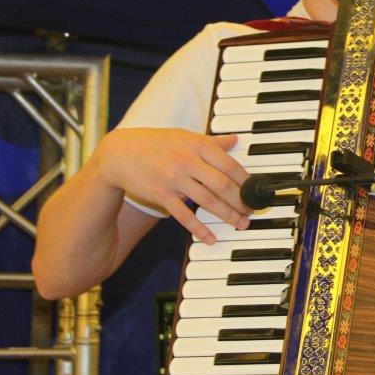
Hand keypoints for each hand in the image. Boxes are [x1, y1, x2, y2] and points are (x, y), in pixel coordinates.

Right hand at [94, 127, 250, 243]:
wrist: (119, 154)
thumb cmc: (155, 143)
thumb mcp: (184, 136)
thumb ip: (211, 141)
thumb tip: (235, 139)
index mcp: (197, 144)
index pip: (229, 164)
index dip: (246, 180)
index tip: (255, 191)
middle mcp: (187, 161)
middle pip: (222, 184)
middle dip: (241, 201)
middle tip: (252, 211)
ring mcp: (174, 179)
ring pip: (207, 201)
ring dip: (227, 215)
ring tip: (241, 224)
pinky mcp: (161, 195)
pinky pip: (184, 215)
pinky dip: (199, 228)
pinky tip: (210, 238)